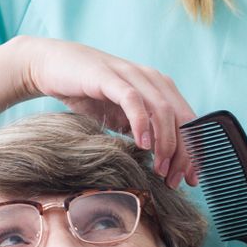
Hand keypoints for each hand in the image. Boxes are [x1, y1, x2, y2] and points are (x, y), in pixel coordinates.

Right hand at [14, 36, 197, 187]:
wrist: (53, 66)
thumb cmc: (88, 94)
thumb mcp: (121, 117)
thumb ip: (142, 132)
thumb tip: (161, 163)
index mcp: (160, 89)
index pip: (188, 121)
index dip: (193, 151)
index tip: (190, 179)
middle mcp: (152, 79)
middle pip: (182, 118)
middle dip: (183, 153)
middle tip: (174, 180)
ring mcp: (132, 76)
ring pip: (163, 110)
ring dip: (166, 142)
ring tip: (160, 168)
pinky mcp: (109, 77)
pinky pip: (133, 100)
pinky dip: (142, 123)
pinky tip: (142, 145)